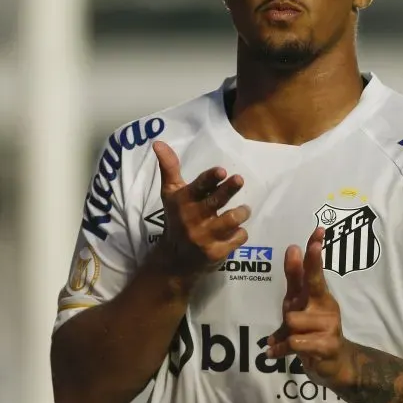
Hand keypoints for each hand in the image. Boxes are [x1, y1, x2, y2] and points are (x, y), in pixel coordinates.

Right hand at [151, 141, 250, 279]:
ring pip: (231, 220)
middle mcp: (192, 219)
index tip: (221, 171)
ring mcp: (204, 237)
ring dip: (242, 212)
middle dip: (228, 190)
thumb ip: (170, 168)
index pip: (198, 187)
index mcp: (183, 201)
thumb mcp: (171, 194)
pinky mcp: (216, 253)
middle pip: (215, 202)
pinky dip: (240, 234)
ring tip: (244, 209)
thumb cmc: (177, 219)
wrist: (175, 260)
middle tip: (239, 180)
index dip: (210, 179)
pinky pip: (238, 238)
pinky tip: (235, 232)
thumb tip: (158, 142)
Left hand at [266, 227, 353, 389]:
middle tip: (315, 246)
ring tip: (291, 339)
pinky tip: (274, 352)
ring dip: (286, 332)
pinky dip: (281, 348)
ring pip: (292, 319)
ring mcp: (329, 325)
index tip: (318, 232)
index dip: (314, 252)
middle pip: (314, 283)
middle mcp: (325, 306)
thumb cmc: (311, 330)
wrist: (333, 364)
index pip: (314, 270)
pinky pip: (295, 342)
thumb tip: (291, 247)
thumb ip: (295, 278)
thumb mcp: (298, 304)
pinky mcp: (326, 345)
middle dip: (313, 264)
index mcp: (317, 295)